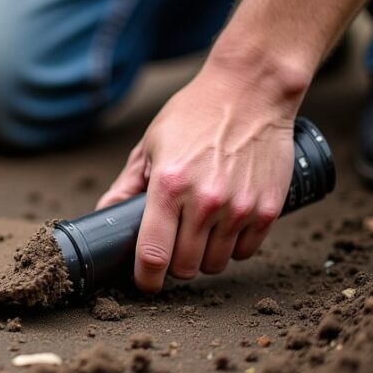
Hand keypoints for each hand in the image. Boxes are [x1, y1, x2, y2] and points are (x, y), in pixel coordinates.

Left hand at [97, 62, 303, 292]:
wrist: (252, 90)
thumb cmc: (195, 113)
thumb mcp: (151, 144)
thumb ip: (127, 186)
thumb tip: (104, 215)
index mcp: (169, 185)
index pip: (153, 255)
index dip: (145, 278)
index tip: (145, 282)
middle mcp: (205, 201)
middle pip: (185, 267)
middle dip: (175, 264)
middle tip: (174, 246)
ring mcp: (239, 207)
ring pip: (216, 265)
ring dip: (205, 257)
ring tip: (201, 232)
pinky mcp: (268, 209)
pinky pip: (246, 252)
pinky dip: (234, 247)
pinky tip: (226, 226)